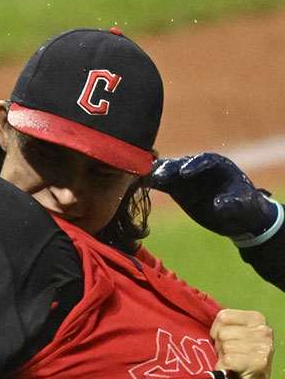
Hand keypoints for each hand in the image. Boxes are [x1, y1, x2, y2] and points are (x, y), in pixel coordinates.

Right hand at [151, 153, 278, 238]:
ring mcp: (185, 176)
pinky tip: (133, 184)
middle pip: (181, 163)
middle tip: (159, 177)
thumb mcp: (242, 205)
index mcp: (218, 165)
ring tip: (141, 180)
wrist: (237, 218)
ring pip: (167, 170)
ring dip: (155, 174)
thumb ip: (231, 203)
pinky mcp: (175, 187)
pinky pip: (160, 182)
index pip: (205, 160)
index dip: (194, 165)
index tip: (185, 173)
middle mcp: (198, 167)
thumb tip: (219, 204)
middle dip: (170, 168)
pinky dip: (149, 182)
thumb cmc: (244, 207)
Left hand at [211, 309, 276, 378]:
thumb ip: (222, 326)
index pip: (223, 316)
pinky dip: (223, 368)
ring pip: (225, 346)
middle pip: (223, 332)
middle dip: (220, 346)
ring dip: (223, 358)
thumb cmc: (236, 363)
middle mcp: (264, 331)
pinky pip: (227, 360)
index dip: (217, 331)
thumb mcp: (230, 338)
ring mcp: (263, 347)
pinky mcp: (258, 363)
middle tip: (231, 357)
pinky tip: (232, 372)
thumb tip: (200, 317)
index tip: (226, 343)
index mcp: (257, 320)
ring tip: (233, 365)